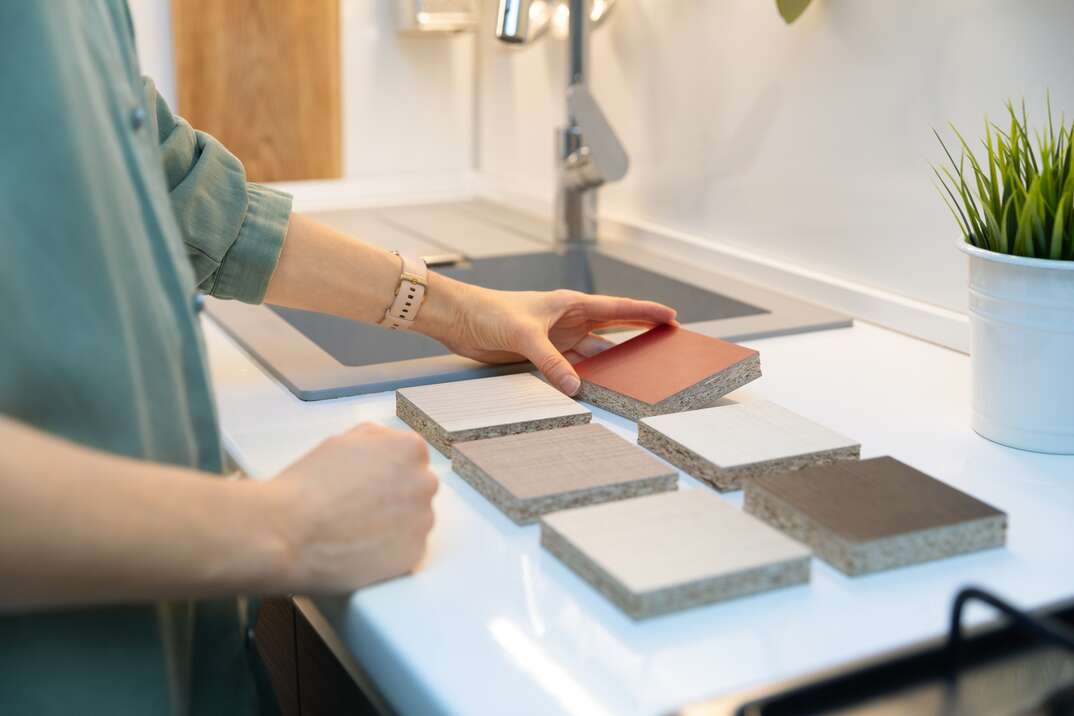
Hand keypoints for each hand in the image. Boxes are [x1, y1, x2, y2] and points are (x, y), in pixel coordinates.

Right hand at [265, 423, 437, 592]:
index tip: (368, 484)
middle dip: (395, 497)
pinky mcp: (413, 554)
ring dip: (394, 525)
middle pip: (416, 489)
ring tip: (356, 530)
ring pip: (414, 521)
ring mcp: (422, 521)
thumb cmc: (309, 485)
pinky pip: (406, 550)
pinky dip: (388, 552)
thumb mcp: (343, 441)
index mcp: (409, 449)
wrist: (287, 532)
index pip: (411, 458)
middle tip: (360, 508)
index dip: (387, 472)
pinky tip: (361, 549)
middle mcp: (424, 483)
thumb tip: (387, 446)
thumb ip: (376, 439)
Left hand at [417, 280, 675, 395]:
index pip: (617, 308)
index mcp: (570, 304)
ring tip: (636, 376)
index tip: (671, 316)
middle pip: (611, 332)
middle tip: (664, 348)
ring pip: (592, 353)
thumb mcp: (524, 336)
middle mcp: (568, 320)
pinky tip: (597, 388)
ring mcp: (556, 338)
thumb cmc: (490, 313)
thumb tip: (575, 388)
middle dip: (637, 338)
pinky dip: (584, 377)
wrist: (459, 320)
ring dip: (610, 364)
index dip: (645, 312)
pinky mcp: (541, 354)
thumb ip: (551, 362)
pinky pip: (571, 367)